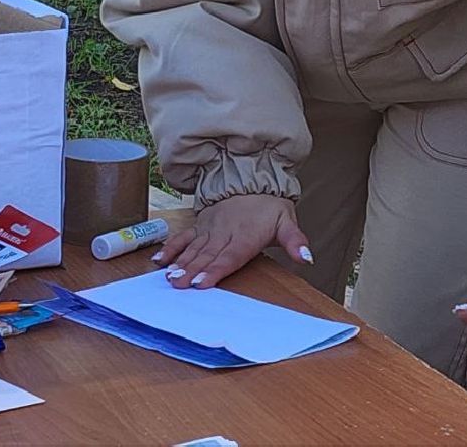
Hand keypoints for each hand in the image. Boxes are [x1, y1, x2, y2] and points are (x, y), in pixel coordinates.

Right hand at [151, 194, 310, 289]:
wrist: (252, 180)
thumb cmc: (270, 207)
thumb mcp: (288, 221)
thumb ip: (295, 241)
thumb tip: (307, 258)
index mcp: (246, 236)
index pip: (229, 257)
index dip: (214, 270)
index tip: (200, 283)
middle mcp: (224, 233)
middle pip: (207, 255)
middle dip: (191, 271)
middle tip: (177, 286)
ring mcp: (210, 228)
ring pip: (193, 248)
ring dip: (180, 263)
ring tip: (168, 278)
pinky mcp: (200, 224)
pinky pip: (184, 236)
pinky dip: (171, 247)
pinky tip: (160, 260)